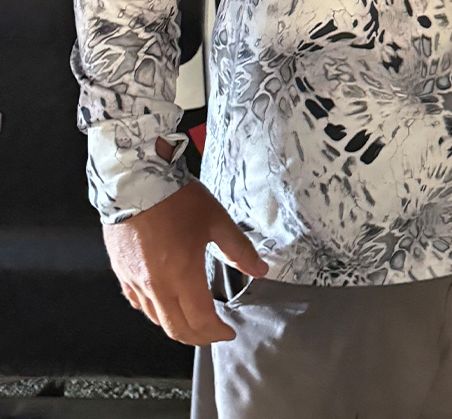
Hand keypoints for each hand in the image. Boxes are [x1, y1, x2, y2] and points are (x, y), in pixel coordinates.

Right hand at [103, 180, 267, 345]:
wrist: (135, 182)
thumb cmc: (177, 200)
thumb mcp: (217, 220)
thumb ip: (239, 249)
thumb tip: (260, 269)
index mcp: (182, 275)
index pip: (201, 320)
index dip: (217, 332)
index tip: (228, 332)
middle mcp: (156, 285)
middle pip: (176, 328)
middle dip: (198, 338)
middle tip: (213, 333)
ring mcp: (135, 282)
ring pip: (155, 319)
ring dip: (176, 325)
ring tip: (194, 320)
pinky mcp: (122, 273)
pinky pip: (138, 303)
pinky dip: (154, 311)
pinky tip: (164, 303)